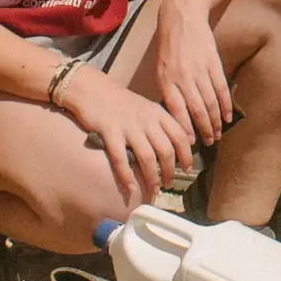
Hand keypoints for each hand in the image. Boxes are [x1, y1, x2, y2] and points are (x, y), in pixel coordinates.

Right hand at [58, 66, 198, 208]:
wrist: (93, 89)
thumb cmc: (120, 101)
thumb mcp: (145, 108)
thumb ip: (159, 124)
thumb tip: (173, 145)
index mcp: (158, 113)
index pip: (180, 135)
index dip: (186, 154)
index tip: (187, 168)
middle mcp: (147, 120)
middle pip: (166, 150)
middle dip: (170, 171)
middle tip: (169, 184)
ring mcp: (129, 126)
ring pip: (147, 157)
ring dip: (152, 177)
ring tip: (154, 190)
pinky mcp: (110, 133)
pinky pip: (120, 159)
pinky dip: (127, 176)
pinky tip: (131, 188)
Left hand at [149, 0, 236, 143]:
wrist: (183, 17)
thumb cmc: (168, 46)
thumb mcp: (160, 69)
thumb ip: (167, 91)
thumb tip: (174, 116)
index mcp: (167, 80)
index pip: (177, 111)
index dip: (185, 129)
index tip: (189, 144)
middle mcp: (184, 78)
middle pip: (197, 110)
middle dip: (203, 130)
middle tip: (208, 144)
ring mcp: (200, 70)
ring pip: (211, 101)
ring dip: (215, 120)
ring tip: (218, 134)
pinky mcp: (213, 63)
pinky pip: (221, 88)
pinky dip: (225, 104)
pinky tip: (227, 116)